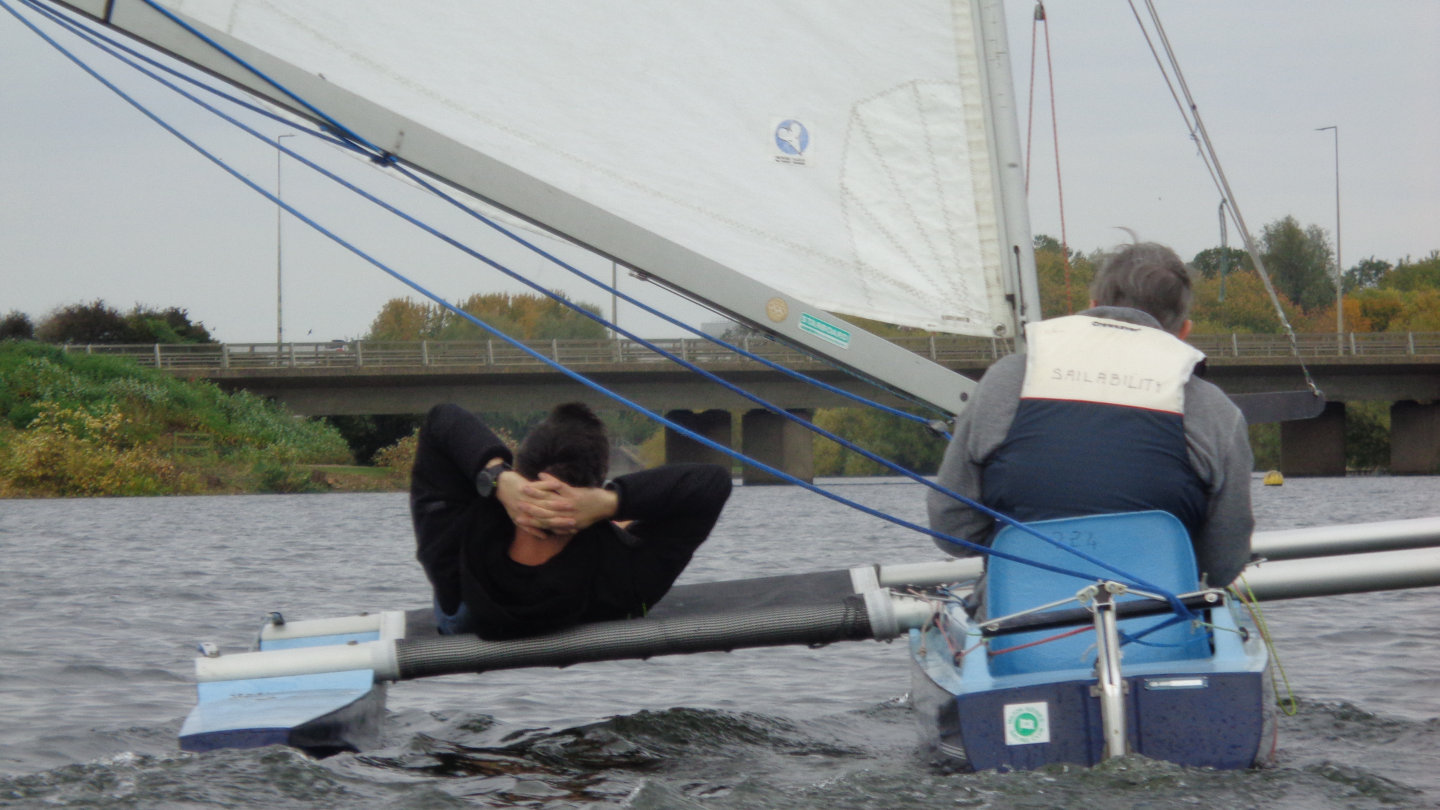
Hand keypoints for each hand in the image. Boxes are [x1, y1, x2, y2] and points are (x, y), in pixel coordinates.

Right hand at [495, 472, 616, 539]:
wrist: (604, 506)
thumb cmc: (589, 515)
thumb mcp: (576, 525)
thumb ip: (562, 528)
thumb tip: (549, 533)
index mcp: (564, 523)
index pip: (542, 522)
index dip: (529, 520)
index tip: (517, 516)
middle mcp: (565, 515)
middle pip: (542, 511)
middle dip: (528, 506)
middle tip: (515, 501)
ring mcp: (569, 504)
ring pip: (548, 499)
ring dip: (535, 492)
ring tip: (523, 487)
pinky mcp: (573, 494)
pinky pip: (559, 486)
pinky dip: (549, 479)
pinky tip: (540, 474)